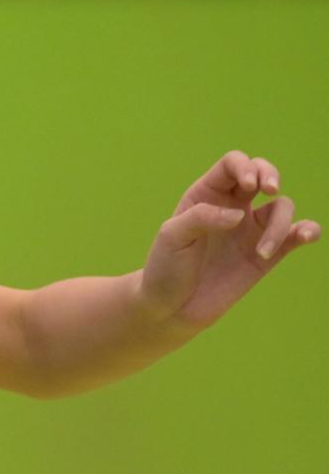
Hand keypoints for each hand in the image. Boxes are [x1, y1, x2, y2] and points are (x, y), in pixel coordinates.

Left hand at [137, 151, 318, 327]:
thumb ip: (202, 217)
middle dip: (271, 174)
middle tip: (270, 190)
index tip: (248, 185)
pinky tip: (304, 236)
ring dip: (281, 223)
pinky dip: (307, 230)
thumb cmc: (165, 268)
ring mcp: (251, 230)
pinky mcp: (267, 254)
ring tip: (261, 252)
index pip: (232, 165)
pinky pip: (295, 235)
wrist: (171, 309)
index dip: (245, 166)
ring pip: (283, 206)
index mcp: (206, 195)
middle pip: (262, 173)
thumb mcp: (172, 236)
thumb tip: (239, 215)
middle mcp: (233, 207)